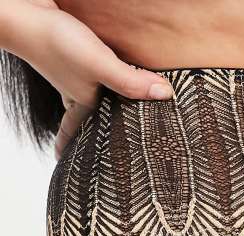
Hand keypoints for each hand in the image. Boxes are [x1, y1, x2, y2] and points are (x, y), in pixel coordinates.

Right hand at [3, 1, 172, 157]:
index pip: (81, 135)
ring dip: (108, 104)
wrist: (28, 10)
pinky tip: (117, 73)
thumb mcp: (100, 66)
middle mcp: (79, 92)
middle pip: (92, 118)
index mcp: (83, 105)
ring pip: (96, 96)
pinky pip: (96, 73)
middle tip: (123, 145)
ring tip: (126, 113)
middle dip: (103, 130)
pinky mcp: (78, 55)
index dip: (79, 149)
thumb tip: (166, 96)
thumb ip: (131, 82)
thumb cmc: (57, 43)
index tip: (78, 164)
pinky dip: (106, 77)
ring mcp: (77, 75)